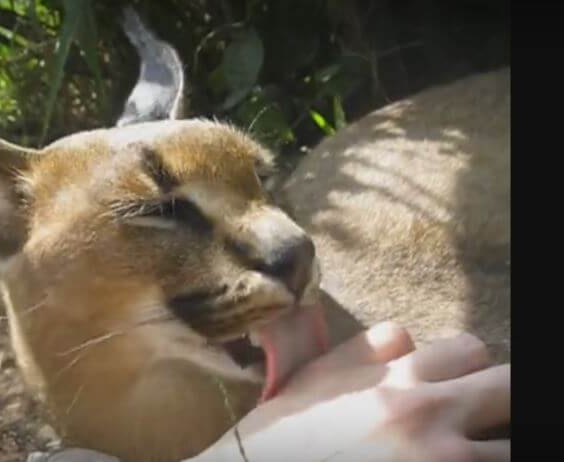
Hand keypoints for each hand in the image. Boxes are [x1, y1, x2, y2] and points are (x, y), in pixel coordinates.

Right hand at [190, 323, 509, 461]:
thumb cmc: (283, 437)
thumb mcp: (315, 380)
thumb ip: (364, 350)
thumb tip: (408, 336)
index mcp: (396, 380)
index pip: (473, 350)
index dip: (467, 369)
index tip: (458, 388)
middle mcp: (427, 417)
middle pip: (511, 390)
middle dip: (501, 402)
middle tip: (481, 420)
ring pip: (513, 446)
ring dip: (495, 447)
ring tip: (463, 452)